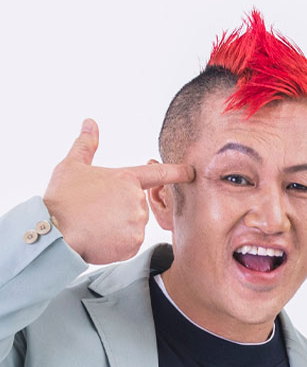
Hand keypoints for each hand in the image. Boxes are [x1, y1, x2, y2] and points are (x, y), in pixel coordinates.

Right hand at [42, 119, 194, 264]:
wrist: (55, 230)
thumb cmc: (63, 198)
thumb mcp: (72, 166)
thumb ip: (86, 145)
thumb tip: (90, 123)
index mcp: (126, 179)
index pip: (159, 173)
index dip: (177, 172)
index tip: (191, 172)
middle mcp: (137, 200)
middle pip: (136, 207)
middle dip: (120, 210)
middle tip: (96, 212)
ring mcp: (138, 223)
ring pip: (133, 226)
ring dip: (118, 227)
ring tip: (96, 225)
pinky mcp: (134, 243)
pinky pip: (129, 243)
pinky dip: (116, 244)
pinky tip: (100, 239)